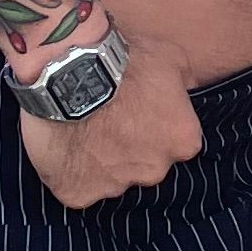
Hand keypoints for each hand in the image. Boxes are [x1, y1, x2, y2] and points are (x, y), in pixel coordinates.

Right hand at [17, 43, 202, 206]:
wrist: (69, 75)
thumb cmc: (122, 63)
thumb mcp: (170, 57)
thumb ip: (184, 80)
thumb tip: (187, 88)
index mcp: (182, 141)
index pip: (177, 141)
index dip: (156, 126)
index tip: (139, 112)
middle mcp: (155, 170)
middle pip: (147, 164)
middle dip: (132, 147)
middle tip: (110, 120)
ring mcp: (115, 186)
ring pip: (112, 178)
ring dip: (102, 160)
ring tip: (83, 130)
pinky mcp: (79, 194)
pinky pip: (78, 188)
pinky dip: (71, 173)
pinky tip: (64, 148)